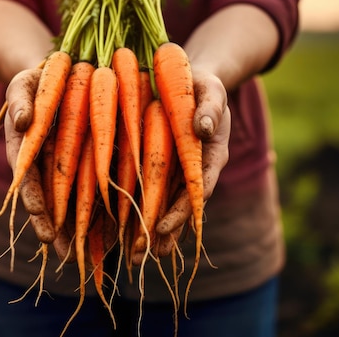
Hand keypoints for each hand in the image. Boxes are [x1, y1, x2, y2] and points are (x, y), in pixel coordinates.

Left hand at [152, 68, 230, 254]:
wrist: (192, 81)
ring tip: (135, 258)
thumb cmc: (203, 84)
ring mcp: (179, 170)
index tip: (161, 227)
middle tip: (145, 257)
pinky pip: (153, 191)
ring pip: (166, 205)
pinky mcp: (163, 166)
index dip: (182, 210)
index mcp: (212, 154)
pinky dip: (142, 210)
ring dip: (151, 231)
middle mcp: (196, 168)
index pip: (197, 188)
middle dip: (164, 233)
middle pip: (180, 206)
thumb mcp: (210, 89)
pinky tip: (126, 232)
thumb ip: (209, 107)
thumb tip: (202, 128)